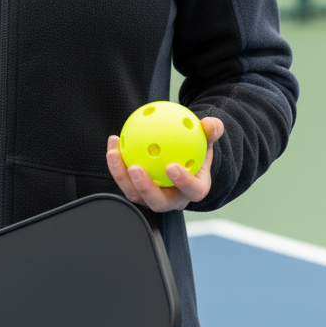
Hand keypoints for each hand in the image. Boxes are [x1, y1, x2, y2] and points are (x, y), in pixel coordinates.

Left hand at [105, 117, 222, 212]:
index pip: (193, 191)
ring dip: (121, 176)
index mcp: (194, 189)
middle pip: (159, 202)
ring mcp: (153, 198)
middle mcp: (173, 199)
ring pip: (135, 195)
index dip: (183, 183)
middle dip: (145, 188)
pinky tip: (114, 141)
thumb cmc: (196, 148)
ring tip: (114, 153)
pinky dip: (116, 163)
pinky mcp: (137, 192)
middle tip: (135, 168)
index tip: (172, 166)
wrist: (182, 156)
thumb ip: (211, 131)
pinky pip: (124, 180)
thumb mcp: (206, 138)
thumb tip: (211, 123)